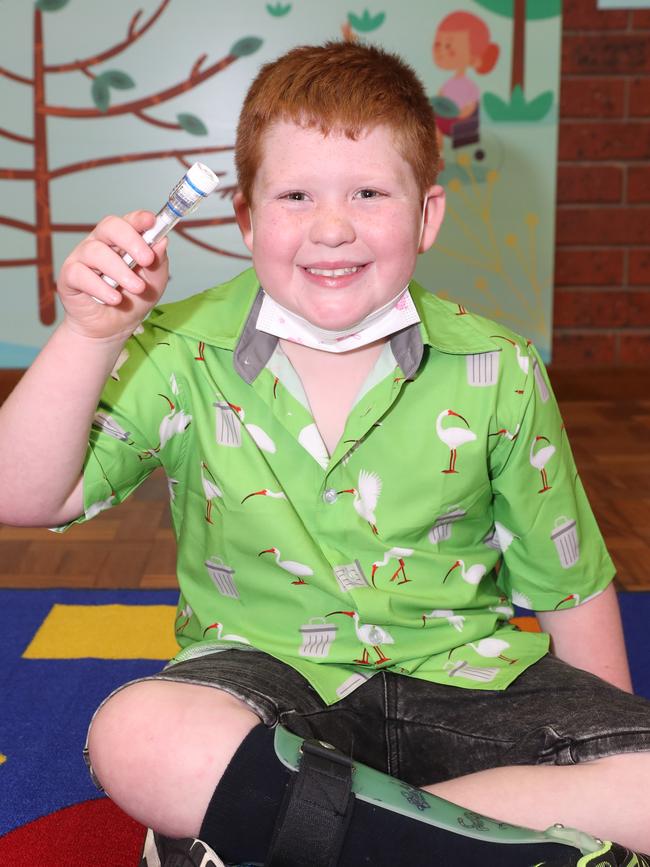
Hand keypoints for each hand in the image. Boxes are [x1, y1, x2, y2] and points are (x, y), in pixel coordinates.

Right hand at [57, 211, 169, 340]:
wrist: (113, 328)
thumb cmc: (132, 300)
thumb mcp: (154, 282)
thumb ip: (158, 262)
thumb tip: (161, 241)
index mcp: (122, 240)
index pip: (128, 221)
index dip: (139, 219)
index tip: (152, 222)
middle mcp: (100, 243)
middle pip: (110, 227)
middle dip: (131, 241)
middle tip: (147, 260)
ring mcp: (83, 258)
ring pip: (96, 252)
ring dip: (120, 271)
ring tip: (136, 288)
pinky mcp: (69, 276)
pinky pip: (81, 274)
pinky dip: (100, 287)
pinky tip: (114, 299)